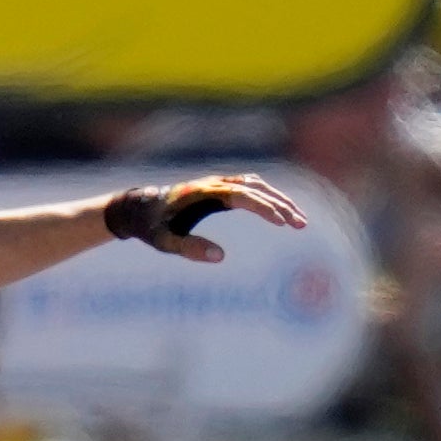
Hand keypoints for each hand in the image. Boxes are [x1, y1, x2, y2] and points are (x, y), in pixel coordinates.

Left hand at [101, 175, 304, 263]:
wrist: (139, 208)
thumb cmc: (152, 227)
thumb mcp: (166, 242)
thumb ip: (190, 249)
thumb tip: (221, 257)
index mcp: (203, 193)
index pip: (242, 196)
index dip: (264, 207)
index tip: (282, 222)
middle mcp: (214, 183)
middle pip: (256, 189)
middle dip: (281, 206)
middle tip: (301, 225)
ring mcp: (218, 183)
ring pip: (257, 186)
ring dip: (279, 200)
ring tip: (298, 221)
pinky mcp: (219, 187)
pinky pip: (250, 187)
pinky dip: (268, 196)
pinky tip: (280, 211)